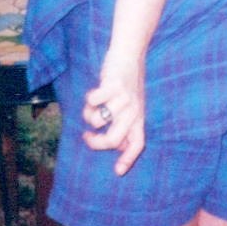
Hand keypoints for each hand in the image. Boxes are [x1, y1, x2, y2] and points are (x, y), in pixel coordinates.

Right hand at [82, 54, 145, 174]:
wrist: (129, 53)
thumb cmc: (127, 82)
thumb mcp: (133, 104)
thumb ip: (126, 124)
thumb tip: (118, 147)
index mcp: (139, 116)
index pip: (137, 143)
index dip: (128, 159)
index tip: (118, 172)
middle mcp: (133, 110)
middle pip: (112, 140)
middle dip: (95, 143)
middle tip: (87, 136)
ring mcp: (124, 98)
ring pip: (97, 121)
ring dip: (88, 115)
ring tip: (92, 107)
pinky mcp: (113, 85)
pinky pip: (92, 102)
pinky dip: (88, 100)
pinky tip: (93, 94)